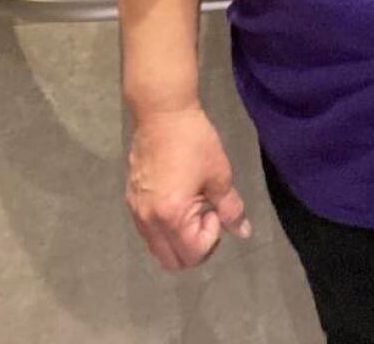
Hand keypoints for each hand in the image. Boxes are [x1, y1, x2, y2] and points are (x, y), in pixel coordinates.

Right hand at [126, 105, 250, 270]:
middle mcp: (148, 220)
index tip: (215, 209)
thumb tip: (242, 231)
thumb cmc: (194, 140)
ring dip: (179, 240)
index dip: (211, 237)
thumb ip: (230, 208)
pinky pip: (148, 232)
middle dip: (195, 247)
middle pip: (172, 261)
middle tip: (207, 216)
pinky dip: (166, 229)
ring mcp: (136, 212)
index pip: (193, 253)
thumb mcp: (219, 174)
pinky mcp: (131, 201)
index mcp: (171, 215)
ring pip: (158, 249)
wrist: (162, 112)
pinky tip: (178, 199)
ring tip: (193, 206)